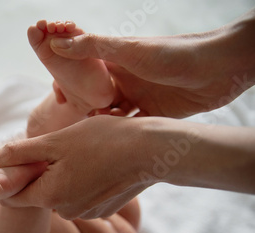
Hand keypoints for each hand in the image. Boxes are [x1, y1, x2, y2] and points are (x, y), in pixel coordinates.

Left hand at [0, 115, 150, 219]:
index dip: (3, 180)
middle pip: (37, 193)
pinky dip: (77, 180)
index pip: (11, 196)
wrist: (151, 151)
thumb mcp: (55, 142)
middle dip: (35, 172)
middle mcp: (65, 211)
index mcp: (49, 196)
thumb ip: (19, 153)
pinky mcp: (101, 209)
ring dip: (58, 175)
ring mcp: (85, 212)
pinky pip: (78, 195)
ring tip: (77, 151)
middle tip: (51, 146)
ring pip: (58, 193)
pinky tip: (93, 162)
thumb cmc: (102, 140)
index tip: (6, 164)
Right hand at [50, 9, 254, 117]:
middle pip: (98, 98)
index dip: (71, 84)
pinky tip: (118, 144)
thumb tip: (56, 44)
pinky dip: (126, 135)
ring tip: (97, 135)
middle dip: (86, 110)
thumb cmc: (174, 53)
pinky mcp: (156, 115)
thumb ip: (93, 48)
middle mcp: (126, 80)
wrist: (220, 68)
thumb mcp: (129, 50)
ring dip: (105, 125)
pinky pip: (134, 128)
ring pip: (114, 116)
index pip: (86, 73)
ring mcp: (141, 98)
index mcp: (116, 63)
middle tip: (78, 125)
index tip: (59, 98)